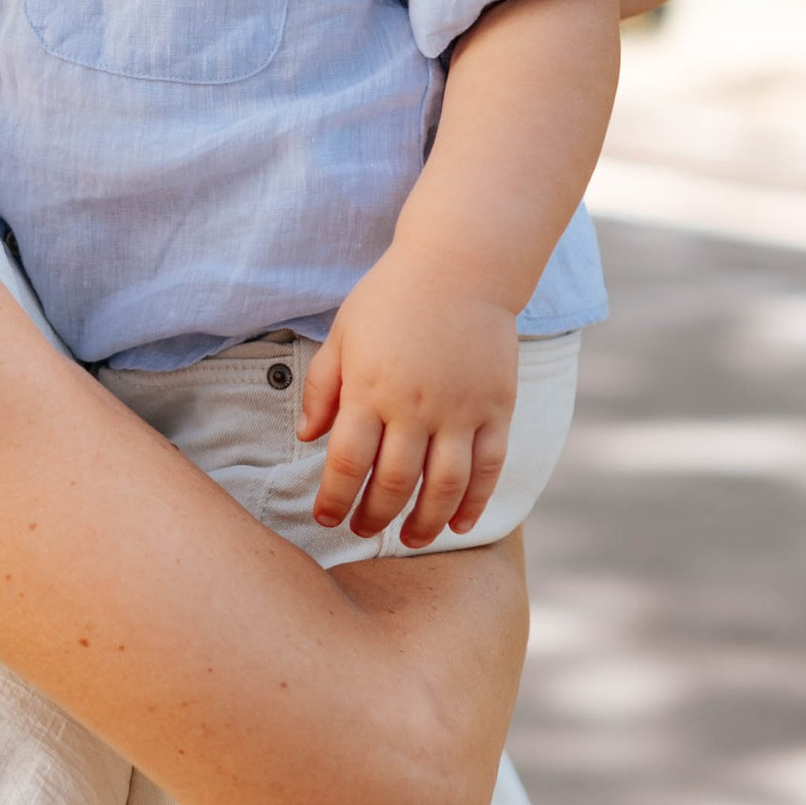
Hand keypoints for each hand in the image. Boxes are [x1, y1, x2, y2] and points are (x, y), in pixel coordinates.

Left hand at [296, 246, 520, 548]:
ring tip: (410, 539)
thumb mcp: (343, 334)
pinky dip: (475, 501)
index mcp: (370, 389)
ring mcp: (461, 409)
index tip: (325, 519)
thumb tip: (307, 438)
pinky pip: (488, 467)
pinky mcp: (497, 407)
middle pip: (393, 483)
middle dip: (373, 517)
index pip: (346, 463)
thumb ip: (323, 388)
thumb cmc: (392, 297)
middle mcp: (415, 406)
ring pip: (443, 486)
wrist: (462, 265)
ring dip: (425, 522)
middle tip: (362, 532)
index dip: (334, 498)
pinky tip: (461, 523)